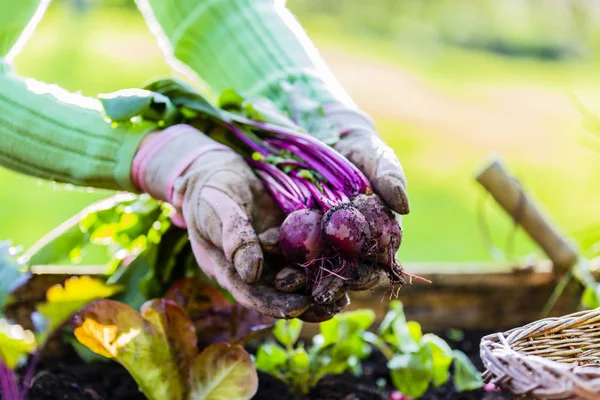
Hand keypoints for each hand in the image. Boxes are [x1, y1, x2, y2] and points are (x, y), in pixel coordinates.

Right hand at [133, 124, 347, 320]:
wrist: (221, 166)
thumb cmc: (211, 187)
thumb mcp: (218, 208)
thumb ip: (234, 237)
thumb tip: (252, 275)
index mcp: (226, 268)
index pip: (250, 293)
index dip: (273, 304)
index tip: (299, 307)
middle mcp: (249, 268)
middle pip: (276, 293)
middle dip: (304, 302)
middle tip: (331, 307)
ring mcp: (269, 255)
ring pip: (294, 278)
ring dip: (317, 289)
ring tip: (342, 298)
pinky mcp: (286, 239)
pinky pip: (305, 255)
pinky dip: (323, 263)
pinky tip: (345, 268)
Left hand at [271, 105, 407, 296]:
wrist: (319, 132)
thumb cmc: (355, 148)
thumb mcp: (373, 154)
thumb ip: (389, 175)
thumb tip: (404, 206)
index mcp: (371, 234)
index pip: (373, 262)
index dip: (368, 272)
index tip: (360, 278)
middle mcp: (344, 244)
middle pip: (341, 273)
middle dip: (332, 285)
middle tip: (322, 293)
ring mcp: (315, 242)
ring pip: (310, 269)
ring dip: (301, 281)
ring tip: (288, 284)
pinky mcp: (288, 234)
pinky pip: (281, 251)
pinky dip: (274, 255)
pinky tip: (263, 259)